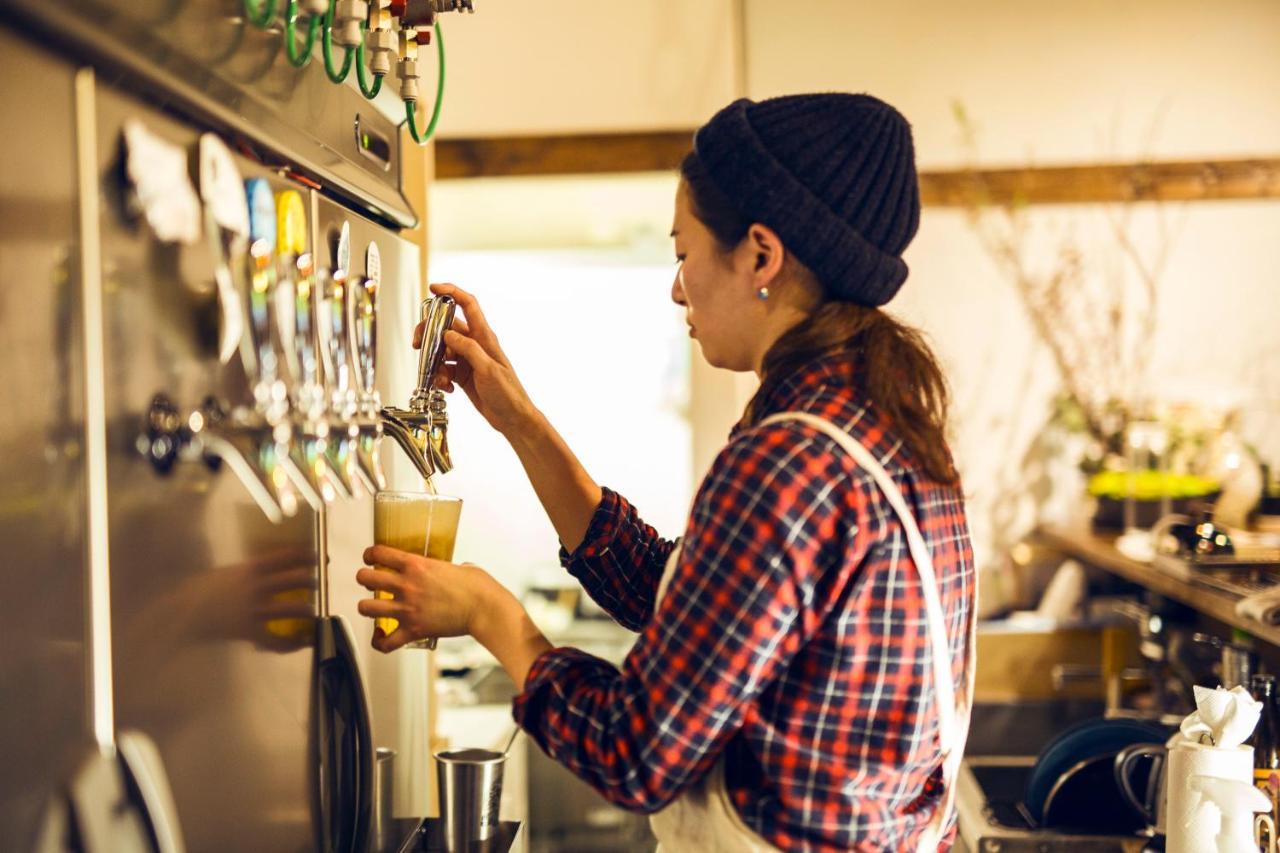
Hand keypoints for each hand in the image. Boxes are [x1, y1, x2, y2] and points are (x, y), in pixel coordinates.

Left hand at [356, 544, 502, 652]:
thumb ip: (447, 568)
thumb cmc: (478, 587)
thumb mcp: (459, 566)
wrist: (485, 609)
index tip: (371, 558)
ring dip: (367, 607)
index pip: (379, 553)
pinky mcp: (414, 630)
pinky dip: (379, 641)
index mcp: (416, 564)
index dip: (370, 554)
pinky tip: (381, 635)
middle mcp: (407, 585)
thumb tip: (452, 571)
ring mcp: (407, 609)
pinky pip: (385, 642)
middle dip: (365, 578)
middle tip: (370, 581)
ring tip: (372, 607)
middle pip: (365, 578)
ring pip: (366, 607)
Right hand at [415, 283, 537, 437]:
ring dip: (435, 363)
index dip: (451, 292)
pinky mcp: (462, 375)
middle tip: (419, 345)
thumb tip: (449, 334)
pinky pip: (443, 369)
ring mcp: (468, 360)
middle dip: (430, 334)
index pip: (468, 305)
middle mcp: (475, 345)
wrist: (512, 418)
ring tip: (440, 378)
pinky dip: (440, 377)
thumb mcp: (488, 369)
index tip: (434, 288)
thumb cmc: (509, 394)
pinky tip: (447, 388)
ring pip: (442, 351)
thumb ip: (468, 349)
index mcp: (485, 337)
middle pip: (446, 328)